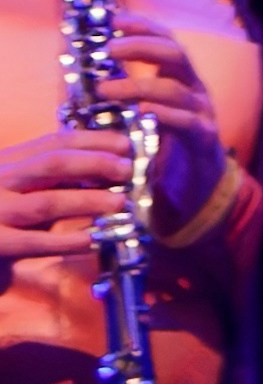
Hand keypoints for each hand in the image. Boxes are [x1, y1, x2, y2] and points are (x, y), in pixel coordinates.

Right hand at [0, 125, 138, 280]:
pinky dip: (67, 241)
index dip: (92, 140)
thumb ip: (45, 178)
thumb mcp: (13, 185)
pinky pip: (35, 243)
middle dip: (95, 163)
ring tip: (120, 203)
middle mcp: (0, 180)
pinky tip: (93, 240)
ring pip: (46, 202)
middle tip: (128, 170)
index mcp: (7, 162)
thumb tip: (99, 170)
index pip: (53, 142)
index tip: (124, 143)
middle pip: (52, 164)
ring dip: (87, 201)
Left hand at [94, 21, 225, 228]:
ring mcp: (201, 113)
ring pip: (175, 87)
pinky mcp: (202, 141)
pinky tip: (143, 113)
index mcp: (180, 79)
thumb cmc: (162, 151)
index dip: (141, 27)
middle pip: (175, 54)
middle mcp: (194, 89)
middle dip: (141, 46)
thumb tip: (81, 82)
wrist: (196, 192)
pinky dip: (164, 114)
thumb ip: (123, 101)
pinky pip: (186, 122)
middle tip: (109, 47)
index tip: (113, 18)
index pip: (164, 41)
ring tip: (106, 89)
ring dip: (139, 84)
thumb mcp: (143, 120)